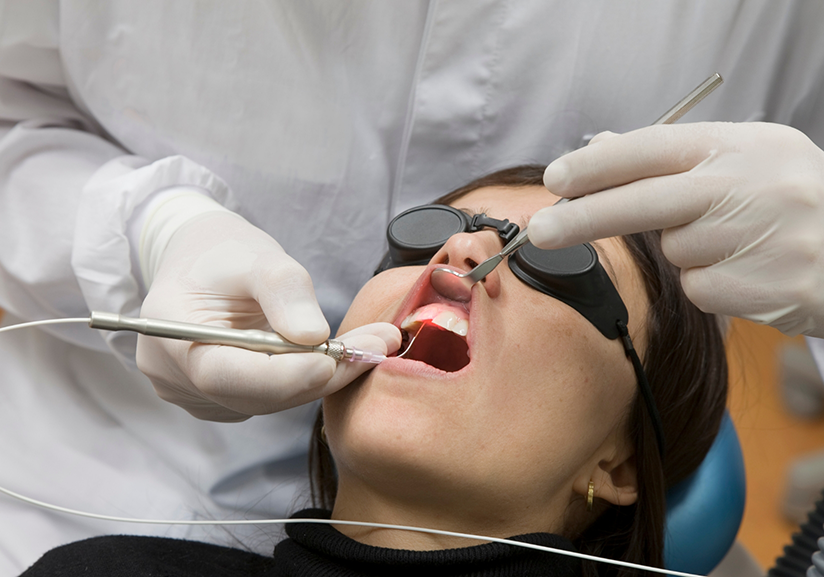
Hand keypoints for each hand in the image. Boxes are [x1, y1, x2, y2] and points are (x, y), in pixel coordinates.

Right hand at [137, 211, 399, 420]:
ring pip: (270, 401)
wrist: (199, 260)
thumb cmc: (223, 251)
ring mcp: (196, 394)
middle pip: (257, 394)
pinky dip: (308, 377)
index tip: (339, 359)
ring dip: (324, 375)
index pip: (227, 374)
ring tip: (372, 342)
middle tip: (381, 343)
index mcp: (168, 335)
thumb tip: (314, 338)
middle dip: (324, 372)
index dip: (287, 374)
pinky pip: (271, 397)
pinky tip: (340, 353)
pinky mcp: (222, 399)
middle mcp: (175, 377)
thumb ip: (283, 292)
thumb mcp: (256, 255)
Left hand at [529, 122, 823, 336]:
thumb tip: (600, 147)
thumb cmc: (788, 200)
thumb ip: (672, 157)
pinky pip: (700, 288)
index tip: (555, 179)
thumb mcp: (742, 160)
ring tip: (737, 241)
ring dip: (689, 251)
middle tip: (541, 232)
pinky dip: (711, 282)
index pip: (653, 148)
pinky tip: (748, 269)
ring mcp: (762, 237)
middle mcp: (752, 185)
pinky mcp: (766, 287)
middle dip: (583, 218)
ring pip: (676, 251)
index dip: (598, 166)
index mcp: (742, 145)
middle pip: (645, 203)